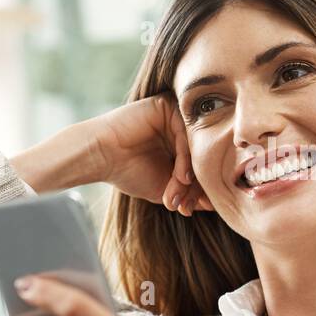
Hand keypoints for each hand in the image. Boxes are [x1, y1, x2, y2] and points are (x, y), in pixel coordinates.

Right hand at [88, 93, 213, 216]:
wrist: (99, 158)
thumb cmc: (128, 173)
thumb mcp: (166, 188)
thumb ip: (189, 192)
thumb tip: (215, 204)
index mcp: (179, 142)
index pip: (199, 164)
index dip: (198, 190)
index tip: (191, 210)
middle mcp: (179, 127)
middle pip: (201, 155)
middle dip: (195, 186)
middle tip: (187, 207)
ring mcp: (174, 115)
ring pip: (195, 147)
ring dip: (190, 176)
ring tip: (178, 195)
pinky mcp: (166, 106)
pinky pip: (185, 134)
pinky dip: (186, 159)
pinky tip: (180, 177)